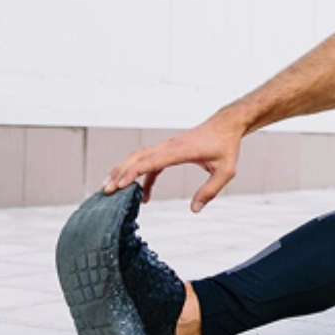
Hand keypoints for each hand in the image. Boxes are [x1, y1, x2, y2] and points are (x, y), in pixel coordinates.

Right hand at [104, 115, 243, 212]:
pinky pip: (149, 161)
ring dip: (124, 171)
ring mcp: (167, 146)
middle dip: (120, 173)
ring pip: (139, 157)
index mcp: (180, 151)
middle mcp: (169, 146)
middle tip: (106, 190)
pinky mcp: (169, 149)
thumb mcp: (225, 171)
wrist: (227, 125)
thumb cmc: (227, 146)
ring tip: (111, 188)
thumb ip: (210, 191)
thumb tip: (194, 209)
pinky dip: (142, 175)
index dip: (133, 172)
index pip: (151, 161)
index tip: (119, 185)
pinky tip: (143, 194)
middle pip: (137, 157)